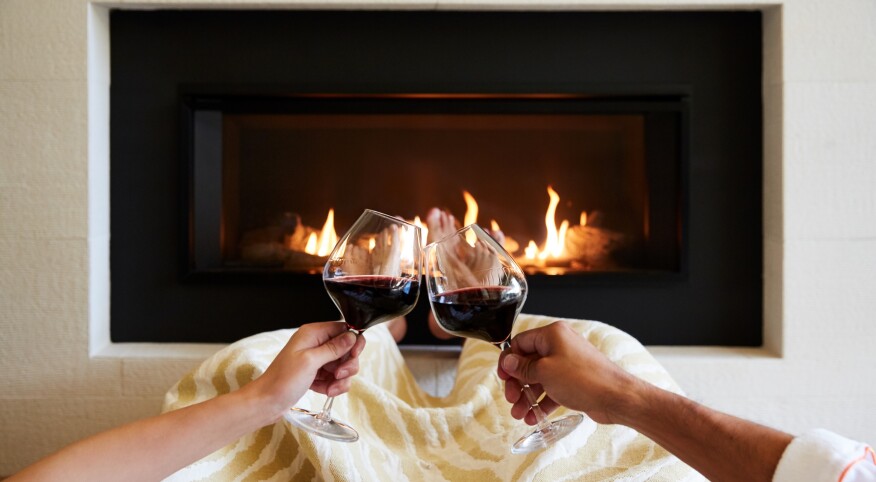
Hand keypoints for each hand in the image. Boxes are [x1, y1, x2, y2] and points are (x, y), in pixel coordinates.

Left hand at [247, 321, 365, 421]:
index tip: (353, 355)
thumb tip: (352, 336)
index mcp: (313, 333)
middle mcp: (316, 344)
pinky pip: (335, 377)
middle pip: (346, 349)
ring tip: (330, 388)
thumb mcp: (310, 361)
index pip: (343, 329)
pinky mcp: (317, 373)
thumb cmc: (283, 380)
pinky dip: (333, 385)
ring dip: (341, 379)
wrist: (267, 402)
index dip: (353, 342)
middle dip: (347, 364)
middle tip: (339, 374)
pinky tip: (325, 391)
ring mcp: (317, 359)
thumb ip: (333, 348)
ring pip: (343, 365)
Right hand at [497, 321, 641, 424]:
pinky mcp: (573, 382)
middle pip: (528, 363)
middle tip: (512, 399)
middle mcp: (559, 346)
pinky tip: (533, 417)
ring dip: (527, 397)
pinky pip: (551, 390)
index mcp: (552, 335)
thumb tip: (508, 362)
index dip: (509, 360)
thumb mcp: (545, 372)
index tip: (502, 377)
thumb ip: (523, 367)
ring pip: (539, 379)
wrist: (616, 397)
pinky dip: (542, 402)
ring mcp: (567, 364)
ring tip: (520, 415)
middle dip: (517, 383)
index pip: (521, 342)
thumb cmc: (584, 379)